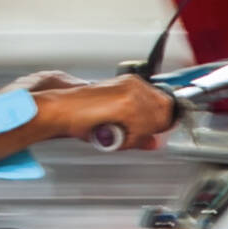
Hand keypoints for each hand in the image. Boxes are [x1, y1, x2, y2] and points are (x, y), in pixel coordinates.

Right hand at [32, 74, 175, 152]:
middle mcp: (135, 85)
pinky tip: (112, 132)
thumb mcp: (114, 124)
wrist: (60, 110)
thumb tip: (156, 143)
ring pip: (156, 122)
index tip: (151, 132)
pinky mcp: (127, 103)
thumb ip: (139, 133)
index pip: (166, 105)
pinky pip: (142, 128)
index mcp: (133, 85)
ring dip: (138, 134)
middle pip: (165, 113)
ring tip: (115, 133)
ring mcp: (132, 92)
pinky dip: (129, 137)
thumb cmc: (80, 116)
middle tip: (125, 134)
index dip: (160, 122)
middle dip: (150, 129)